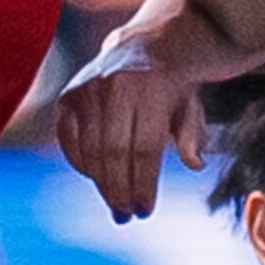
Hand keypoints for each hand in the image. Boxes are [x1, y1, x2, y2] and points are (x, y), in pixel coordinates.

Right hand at [55, 35, 209, 223]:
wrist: (142, 47)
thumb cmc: (171, 90)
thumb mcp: (190, 108)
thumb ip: (192, 136)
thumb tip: (195, 164)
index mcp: (152, 89)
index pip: (144, 147)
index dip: (143, 184)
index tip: (144, 211)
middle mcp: (116, 86)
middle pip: (113, 152)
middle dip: (120, 190)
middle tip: (126, 216)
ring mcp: (88, 89)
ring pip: (90, 149)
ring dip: (101, 184)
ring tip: (115, 207)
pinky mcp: (69, 96)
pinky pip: (69, 141)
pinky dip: (81, 165)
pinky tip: (97, 180)